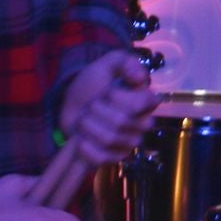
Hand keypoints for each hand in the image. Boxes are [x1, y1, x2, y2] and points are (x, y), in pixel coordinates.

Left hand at [58, 50, 159, 167]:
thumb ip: (125, 62)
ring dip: (88, 126)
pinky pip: (102, 158)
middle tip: (91, 105)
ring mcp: (129, 143)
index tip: (107, 92)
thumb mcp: (107, 64)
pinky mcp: (114, 158)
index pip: (143, 102)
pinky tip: (82, 139)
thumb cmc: (94, 83)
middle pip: (122, 122)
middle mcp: (142, 123)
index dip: (119, 97)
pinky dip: (87, 148)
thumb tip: (140, 78)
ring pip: (109, 139)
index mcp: (146, 101)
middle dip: (97, 110)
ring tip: (85, 120)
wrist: (74, 104)